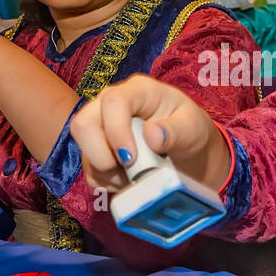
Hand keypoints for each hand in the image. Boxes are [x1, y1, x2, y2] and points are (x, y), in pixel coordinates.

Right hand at [69, 74, 228, 192]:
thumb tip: (151, 135)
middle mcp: (111, 105)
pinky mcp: (97, 153)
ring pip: (84, 152)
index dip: (115, 131)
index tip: (131, 159)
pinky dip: (108, 183)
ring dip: (109, 174)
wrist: (190, 153)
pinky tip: (130, 180)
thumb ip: (176, 130)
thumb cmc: (192, 131)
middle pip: (82, 124)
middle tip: (130, 169)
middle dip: (101, 155)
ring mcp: (101, 129)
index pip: (112, 102)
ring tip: (138, 176)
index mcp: (138, 91)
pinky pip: (90, 172)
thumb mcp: (193, 128)